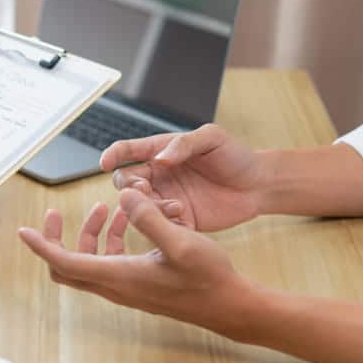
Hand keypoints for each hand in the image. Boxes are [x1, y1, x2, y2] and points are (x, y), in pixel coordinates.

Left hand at [17, 189, 251, 334]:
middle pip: (66, 266)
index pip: (64, 263)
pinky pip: (109, 262)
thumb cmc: (208, 278)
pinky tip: (127, 220)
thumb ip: (149, 218)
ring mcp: (125, 288)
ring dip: (88, 235)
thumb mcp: (180, 241)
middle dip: (56, 239)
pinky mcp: (137, 285)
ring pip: (88, 262)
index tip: (23, 231)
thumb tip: (123, 198)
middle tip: (55, 213)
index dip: (42, 246)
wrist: (229, 306)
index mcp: (118, 276)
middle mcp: (116, 286)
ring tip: (104, 208)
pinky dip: (109, 240)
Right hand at [101, 124, 265, 231]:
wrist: (257, 185)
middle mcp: (158, 176)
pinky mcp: (177, 220)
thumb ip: (184, 144)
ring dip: (149, 207)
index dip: (113, 155)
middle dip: (129, 187)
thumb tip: (160, 159)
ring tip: (175, 206)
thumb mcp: (212, 138)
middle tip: (143, 190)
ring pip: (139, 205)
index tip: (105, 162)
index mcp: (160, 151)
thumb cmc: (235, 155)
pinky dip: (163, 221)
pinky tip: (182, 215)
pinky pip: (158, 224)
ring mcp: (165, 198)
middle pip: (125, 181)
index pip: (127, 151)